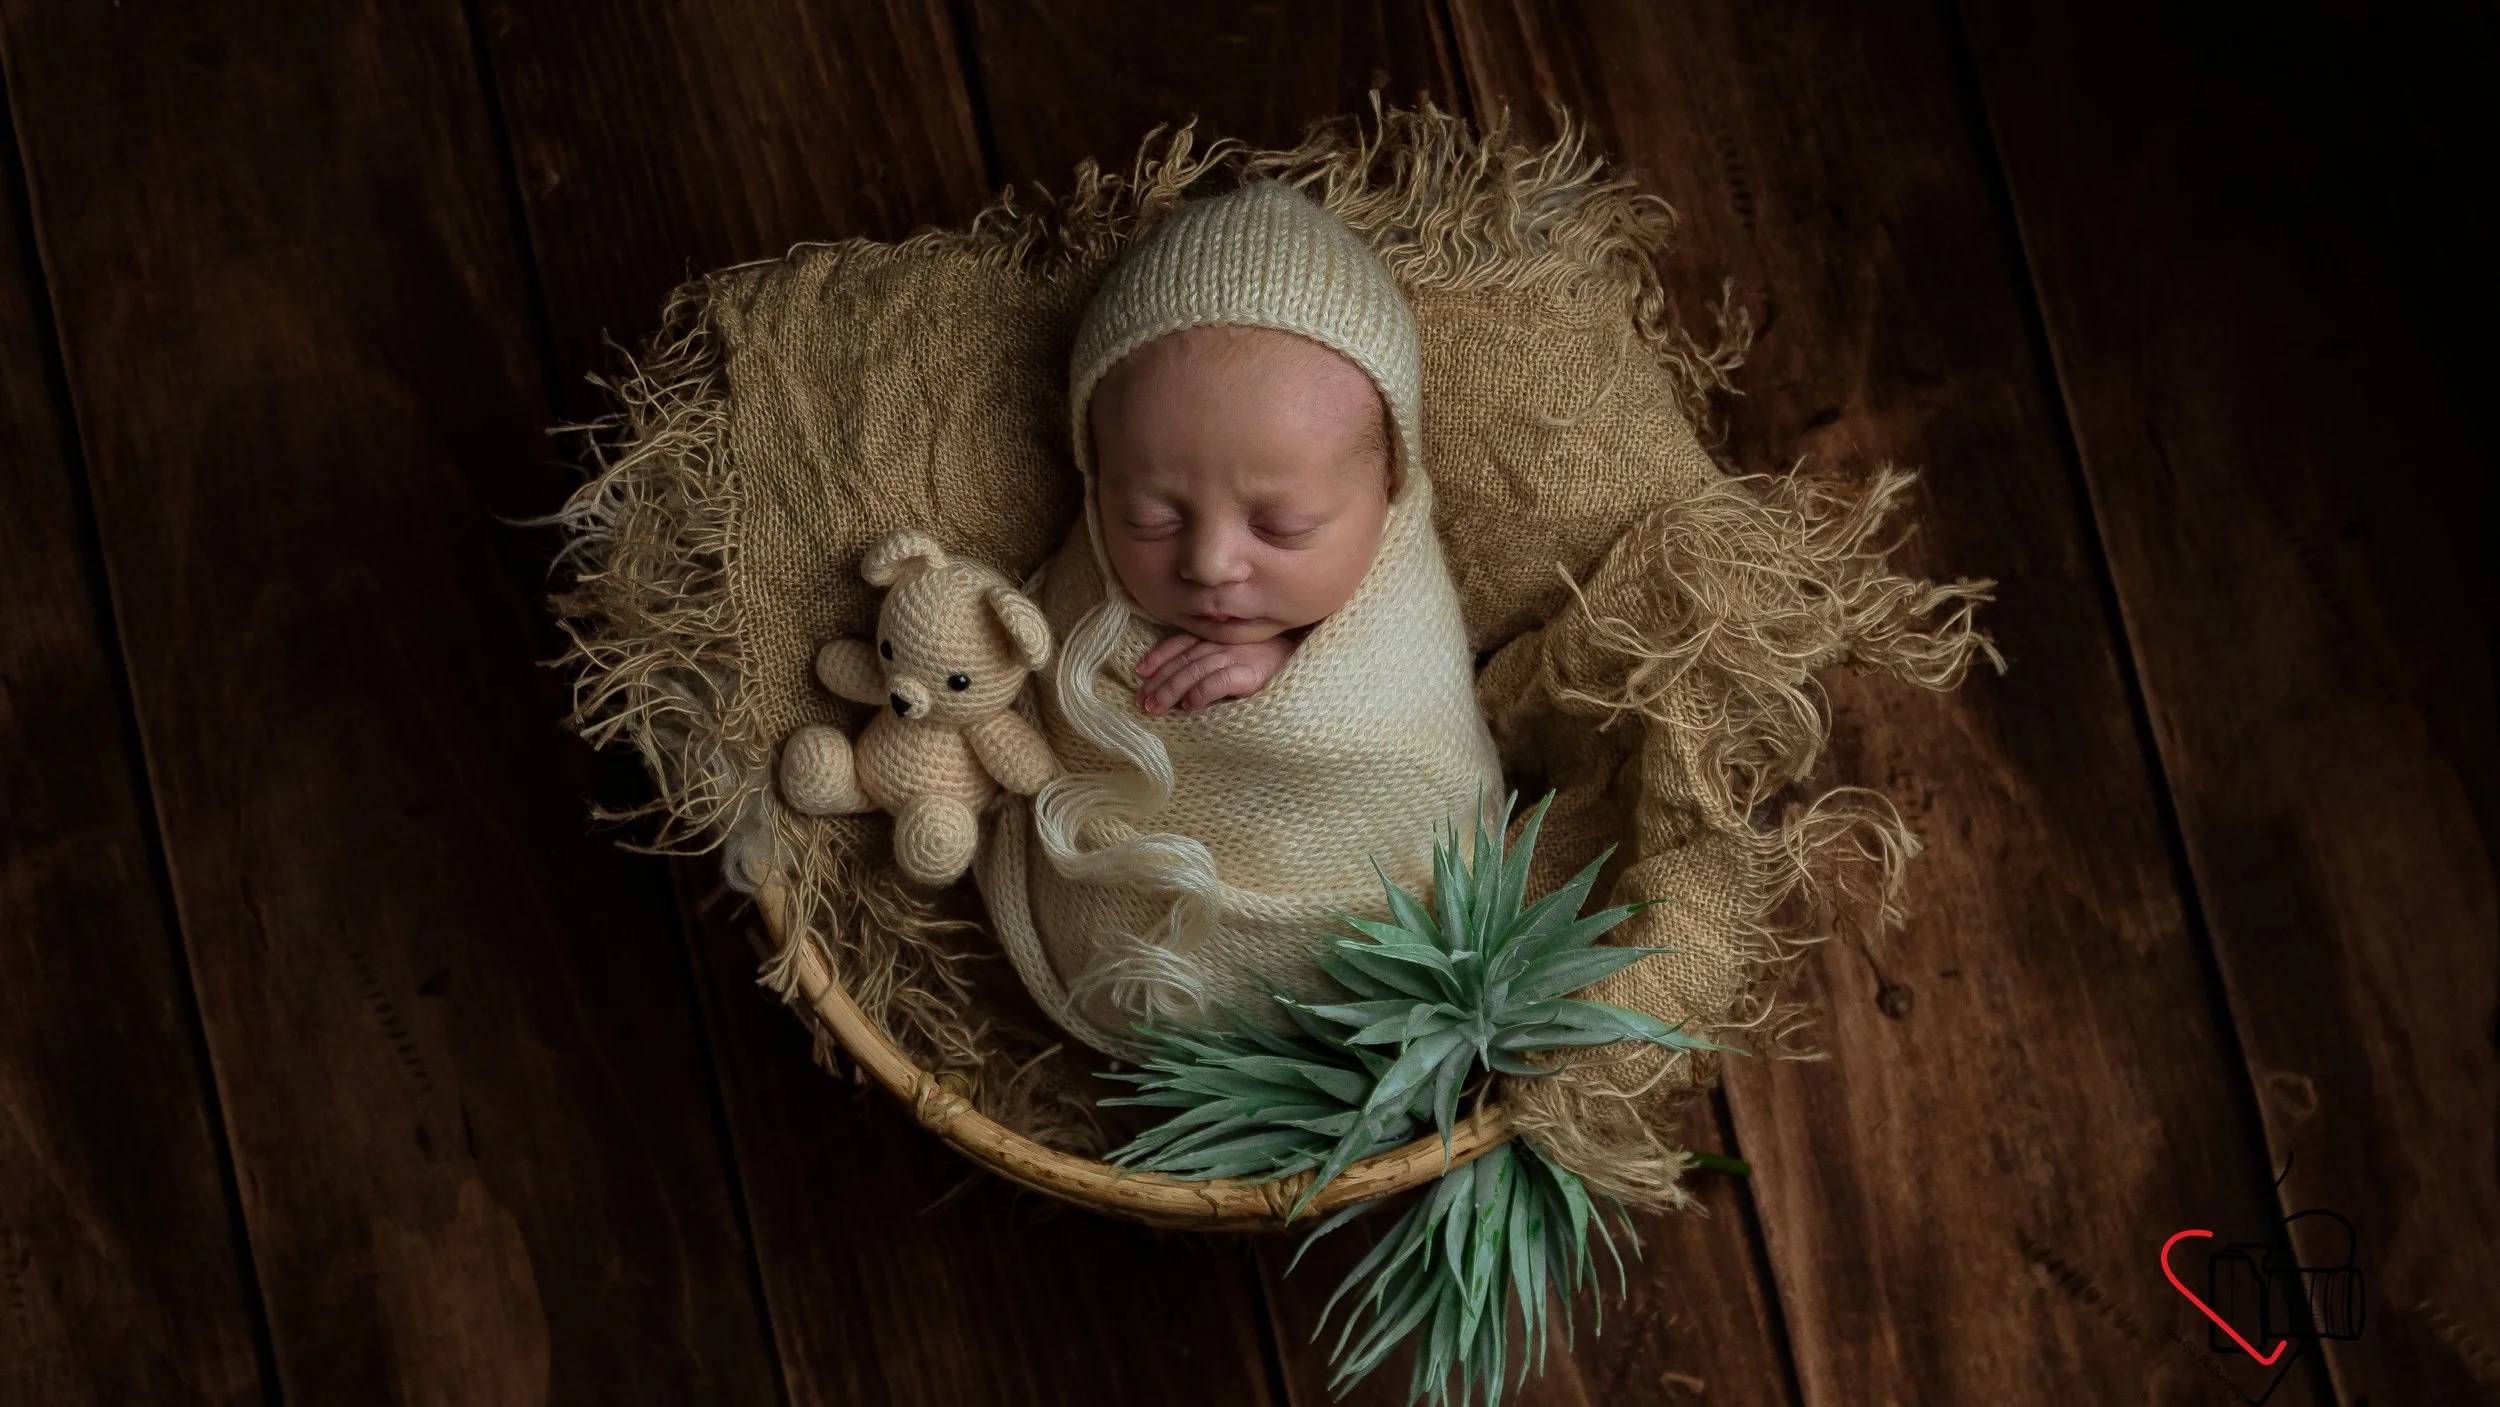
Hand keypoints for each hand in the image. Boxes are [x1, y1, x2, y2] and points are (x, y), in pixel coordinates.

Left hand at [1136, 631, 1295, 714]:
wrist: (1311, 666)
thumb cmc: (1274, 665)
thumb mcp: (1240, 657)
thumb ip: (1214, 662)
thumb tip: (1183, 689)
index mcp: (1220, 637)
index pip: (1182, 641)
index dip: (1159, 656)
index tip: (1140, 671)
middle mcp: (1226, 642)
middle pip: (1184, 658)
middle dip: (1160, 679)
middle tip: (1142, 701)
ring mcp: (1239, 656)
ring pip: (1196, 669)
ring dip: (1172, 689)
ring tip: (1156, 707)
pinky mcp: (1253, 673)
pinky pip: (1221, 680)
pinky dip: (1202, 692)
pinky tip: (1190, 705)